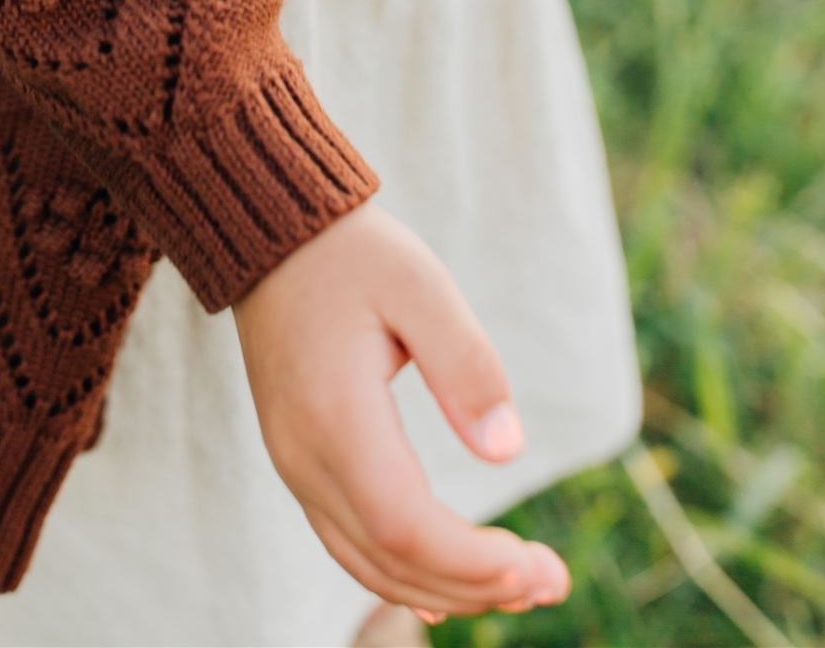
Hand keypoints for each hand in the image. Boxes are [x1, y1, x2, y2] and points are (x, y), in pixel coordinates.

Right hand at [231, 201, 572, 622]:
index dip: (473, 562)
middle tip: (553, 582)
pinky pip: (346, 541)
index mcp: (336, 416)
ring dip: (445, 587)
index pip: (406, 526)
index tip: (538, 564)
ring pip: (367, 562)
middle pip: (390, 559)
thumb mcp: (421, 285)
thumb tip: (507, 452)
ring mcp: (293, 463)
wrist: (271, 234)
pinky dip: (400, 572)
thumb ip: (466, 365)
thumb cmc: (353, 253)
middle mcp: (304, 456)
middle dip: (476, 585)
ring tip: (520, 587)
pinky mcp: (297, 459)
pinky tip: (445, 590)